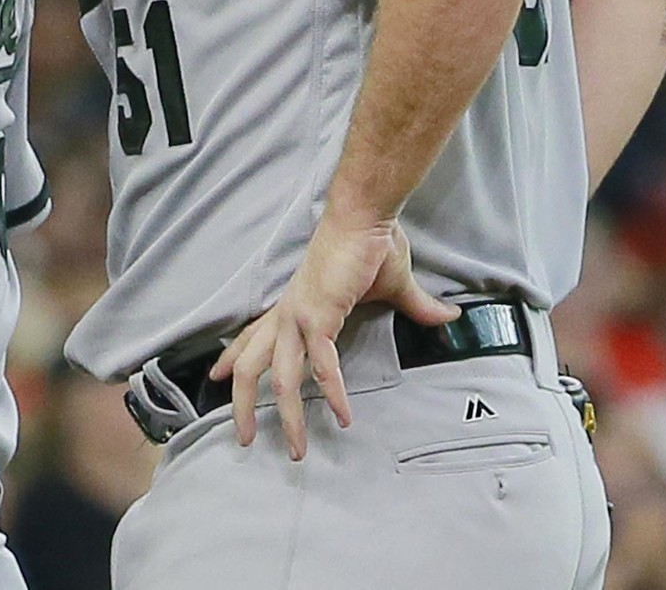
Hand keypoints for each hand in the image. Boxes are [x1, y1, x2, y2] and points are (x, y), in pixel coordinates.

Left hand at [209, 209, 456, 459]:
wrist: (366, 216)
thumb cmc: (371, 245)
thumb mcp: (392, 286)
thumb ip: (416, 307)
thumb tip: (448, 317)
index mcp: (293, 306)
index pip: (254, 336)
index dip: (233, 357)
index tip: (217, 378)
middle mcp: (288, 314)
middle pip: (251, 366)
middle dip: (243, 404)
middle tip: (246, 437)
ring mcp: (300, 316)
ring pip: (281, 377)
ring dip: (288, 416)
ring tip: (298, 449)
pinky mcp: (319, 316)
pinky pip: (322, 366)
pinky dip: (331, 393)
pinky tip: (342, 416)